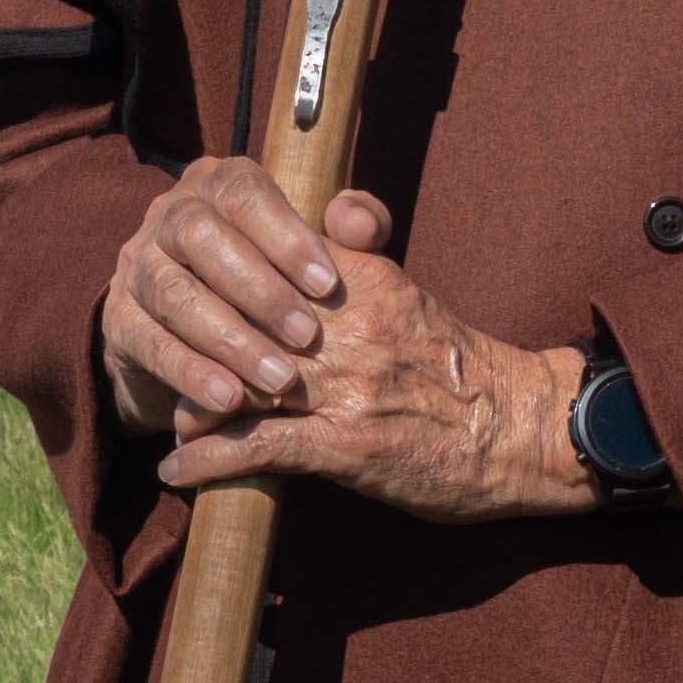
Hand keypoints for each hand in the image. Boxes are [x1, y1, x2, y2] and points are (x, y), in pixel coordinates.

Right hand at [99, 162, 347, 435]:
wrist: (202, 338)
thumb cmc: (280, 283)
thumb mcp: (320, 255)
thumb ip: (355, 231)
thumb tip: (361, 225)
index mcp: (218, 184)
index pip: (244, 194)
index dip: (286, 237)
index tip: (329, 285)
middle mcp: (169, 215)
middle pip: (199, 235)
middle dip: (258, 289)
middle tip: (307, 336)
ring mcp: (137, 266)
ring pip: (173, 292)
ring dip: (229, 338)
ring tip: (279, 379)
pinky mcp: (119, 320)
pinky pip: (150, 343)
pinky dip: (191, 372)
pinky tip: (229, 399)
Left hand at [144, 213, 594, 523]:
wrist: (520, 428)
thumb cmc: (458, 366)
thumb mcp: (408, 291)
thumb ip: (363, 248)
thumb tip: (337, 211)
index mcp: (361, 282)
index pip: (265, 266)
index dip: (216, 284)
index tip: (188, 300)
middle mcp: (346, 329)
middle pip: (239, 324)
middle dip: (192, 346)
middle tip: (162, 361)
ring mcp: (344, 388)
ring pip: (237, 384)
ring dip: (192, 405)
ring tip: (171, 418)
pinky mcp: (347, 445)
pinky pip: (257, 448)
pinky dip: (206, 461)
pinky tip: (176, 470)